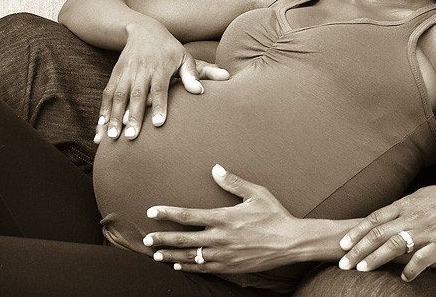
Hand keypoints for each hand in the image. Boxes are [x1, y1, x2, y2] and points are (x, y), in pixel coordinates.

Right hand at [95, 21, 228, 142]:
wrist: (145, 30)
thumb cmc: (170, 49)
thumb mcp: (184, 58)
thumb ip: (191, 75)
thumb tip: (200, 91)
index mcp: (160, 67)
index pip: (160, 88)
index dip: (159, 105)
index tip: (158, 124)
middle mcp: (141, 70)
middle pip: (136, 95)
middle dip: (133, 117)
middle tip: (131, 137)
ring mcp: (126, 72)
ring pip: (118, 96)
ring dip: (113, 117)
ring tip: (111, 137)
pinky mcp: (115, 74)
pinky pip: (107, 93)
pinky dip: (102, 110)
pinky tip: (100, 127)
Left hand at [145, 165, 302, 273]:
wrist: (289, 242)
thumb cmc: (274, 215)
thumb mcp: (256, 193)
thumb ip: (233, 182)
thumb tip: (216, 168)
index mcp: (223, 218)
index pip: (188, 215)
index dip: (167, 213)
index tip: (152, 211)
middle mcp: (219, 237)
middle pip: (183, 239)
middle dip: (162, 238)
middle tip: (146, 238)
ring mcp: (223, 254)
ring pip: (190, 256)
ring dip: (171, 255)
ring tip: (156, 254)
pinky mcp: (229, 266)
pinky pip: (203, 268)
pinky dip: (188, 266)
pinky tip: (179, 265)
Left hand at [338, 182, 435, 280]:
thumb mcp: (425, 195)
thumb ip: (406, 206)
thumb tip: (390, 214)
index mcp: (408, 204)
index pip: (375, 218)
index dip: (357, 232)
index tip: (343, 244)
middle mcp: (413, 216)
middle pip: (378, 233)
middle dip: (357, 249)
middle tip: (344, 263)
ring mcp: (427, 231)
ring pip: (394, 246)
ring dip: (375, 259)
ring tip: (362, 269)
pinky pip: (421, 260)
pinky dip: (410, 270)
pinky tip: (403, 278)